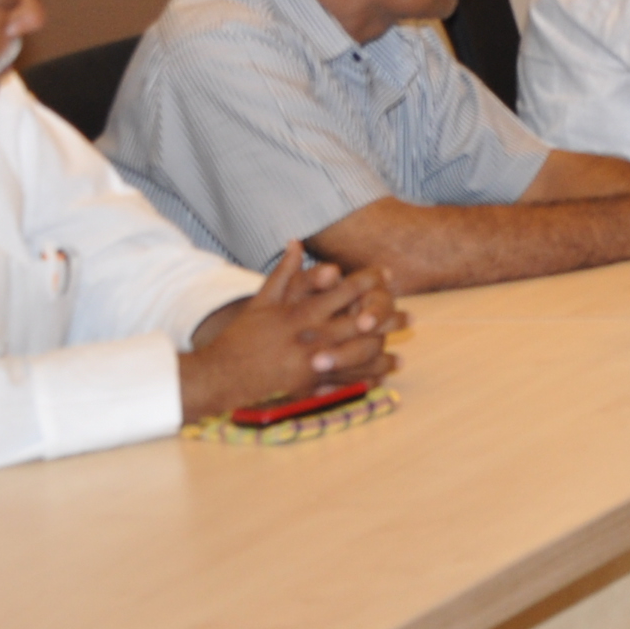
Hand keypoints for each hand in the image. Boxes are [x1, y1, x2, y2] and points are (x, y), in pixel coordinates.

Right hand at [180, 244, 404, 420]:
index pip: (343, 292)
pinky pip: (342, 383)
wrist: (219, 374)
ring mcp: (310, 363)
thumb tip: (295, 241)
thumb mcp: (261, 302)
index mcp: (300, 313)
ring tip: (401, 356)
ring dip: (382, 356)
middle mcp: (309, 337)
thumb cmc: (241, 337)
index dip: (369, 283)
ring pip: (357, 357)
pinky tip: (377, 381)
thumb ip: (284, 273)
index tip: (388, 275)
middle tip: (411, 316)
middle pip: (359, 325)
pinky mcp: (307, 387)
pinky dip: (363, 382)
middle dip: (387, 319)